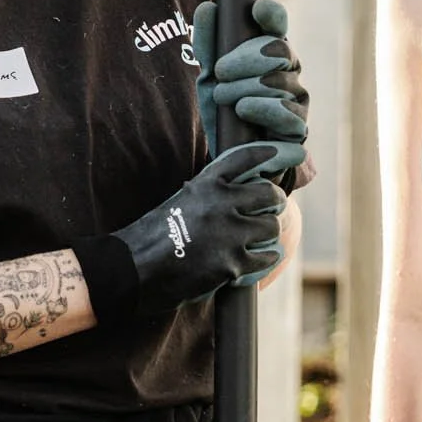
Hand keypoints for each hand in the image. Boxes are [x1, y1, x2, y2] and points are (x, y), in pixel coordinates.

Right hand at [101, 140, 288, 314]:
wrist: (135, 269)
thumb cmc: (154, 235)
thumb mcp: (182, 200)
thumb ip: (211, 193)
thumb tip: (244, 191)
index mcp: (206, 183)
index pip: (246, 158)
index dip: (269, 153)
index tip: (286, 151)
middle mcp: (221, 203)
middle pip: (270, 194)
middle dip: (273, 203)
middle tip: (267, 211)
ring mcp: (228, 233)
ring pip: (271, 227)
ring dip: (266, 235)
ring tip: (253, 241)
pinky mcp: (232, 263)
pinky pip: (266, 256)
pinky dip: (262, 259)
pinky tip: (252, 260)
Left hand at [192, 0, 313, 191]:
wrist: (230, 160)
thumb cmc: (224, 112)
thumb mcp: (210, 78)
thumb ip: (207, 45)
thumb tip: (208, 7)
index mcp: (270, 52)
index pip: (277, 25)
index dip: (271, 14)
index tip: (257, 9)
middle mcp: (289, 71)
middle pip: (278, 50)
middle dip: (246, 58)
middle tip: (220, 71)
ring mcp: (297, 100)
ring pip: (279, 81)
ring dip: (245, 87)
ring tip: (223, 97)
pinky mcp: (298, 130)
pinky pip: (288, 113)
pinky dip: (263, 108)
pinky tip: (243, 109)